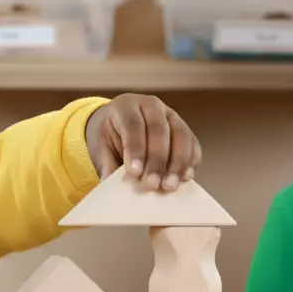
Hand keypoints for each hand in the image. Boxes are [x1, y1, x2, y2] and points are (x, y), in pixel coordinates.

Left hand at [85, 94, 201, 188]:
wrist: (119, 124)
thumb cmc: (109, 136)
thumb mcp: (100, 146)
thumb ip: (106, 164)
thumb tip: (110, 185)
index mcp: (125, 106)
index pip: (133, 125)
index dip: (135, 149)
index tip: (135, 172)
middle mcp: (151, 105)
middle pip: (159, 130)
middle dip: (157, 160)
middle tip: (152, 184)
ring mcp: (170, 114)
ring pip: (180, 135)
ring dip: (177, 163)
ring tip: (170, 186)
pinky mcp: (183, 127)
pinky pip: (192, 142)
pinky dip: (191, 161)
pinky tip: (185, 178)